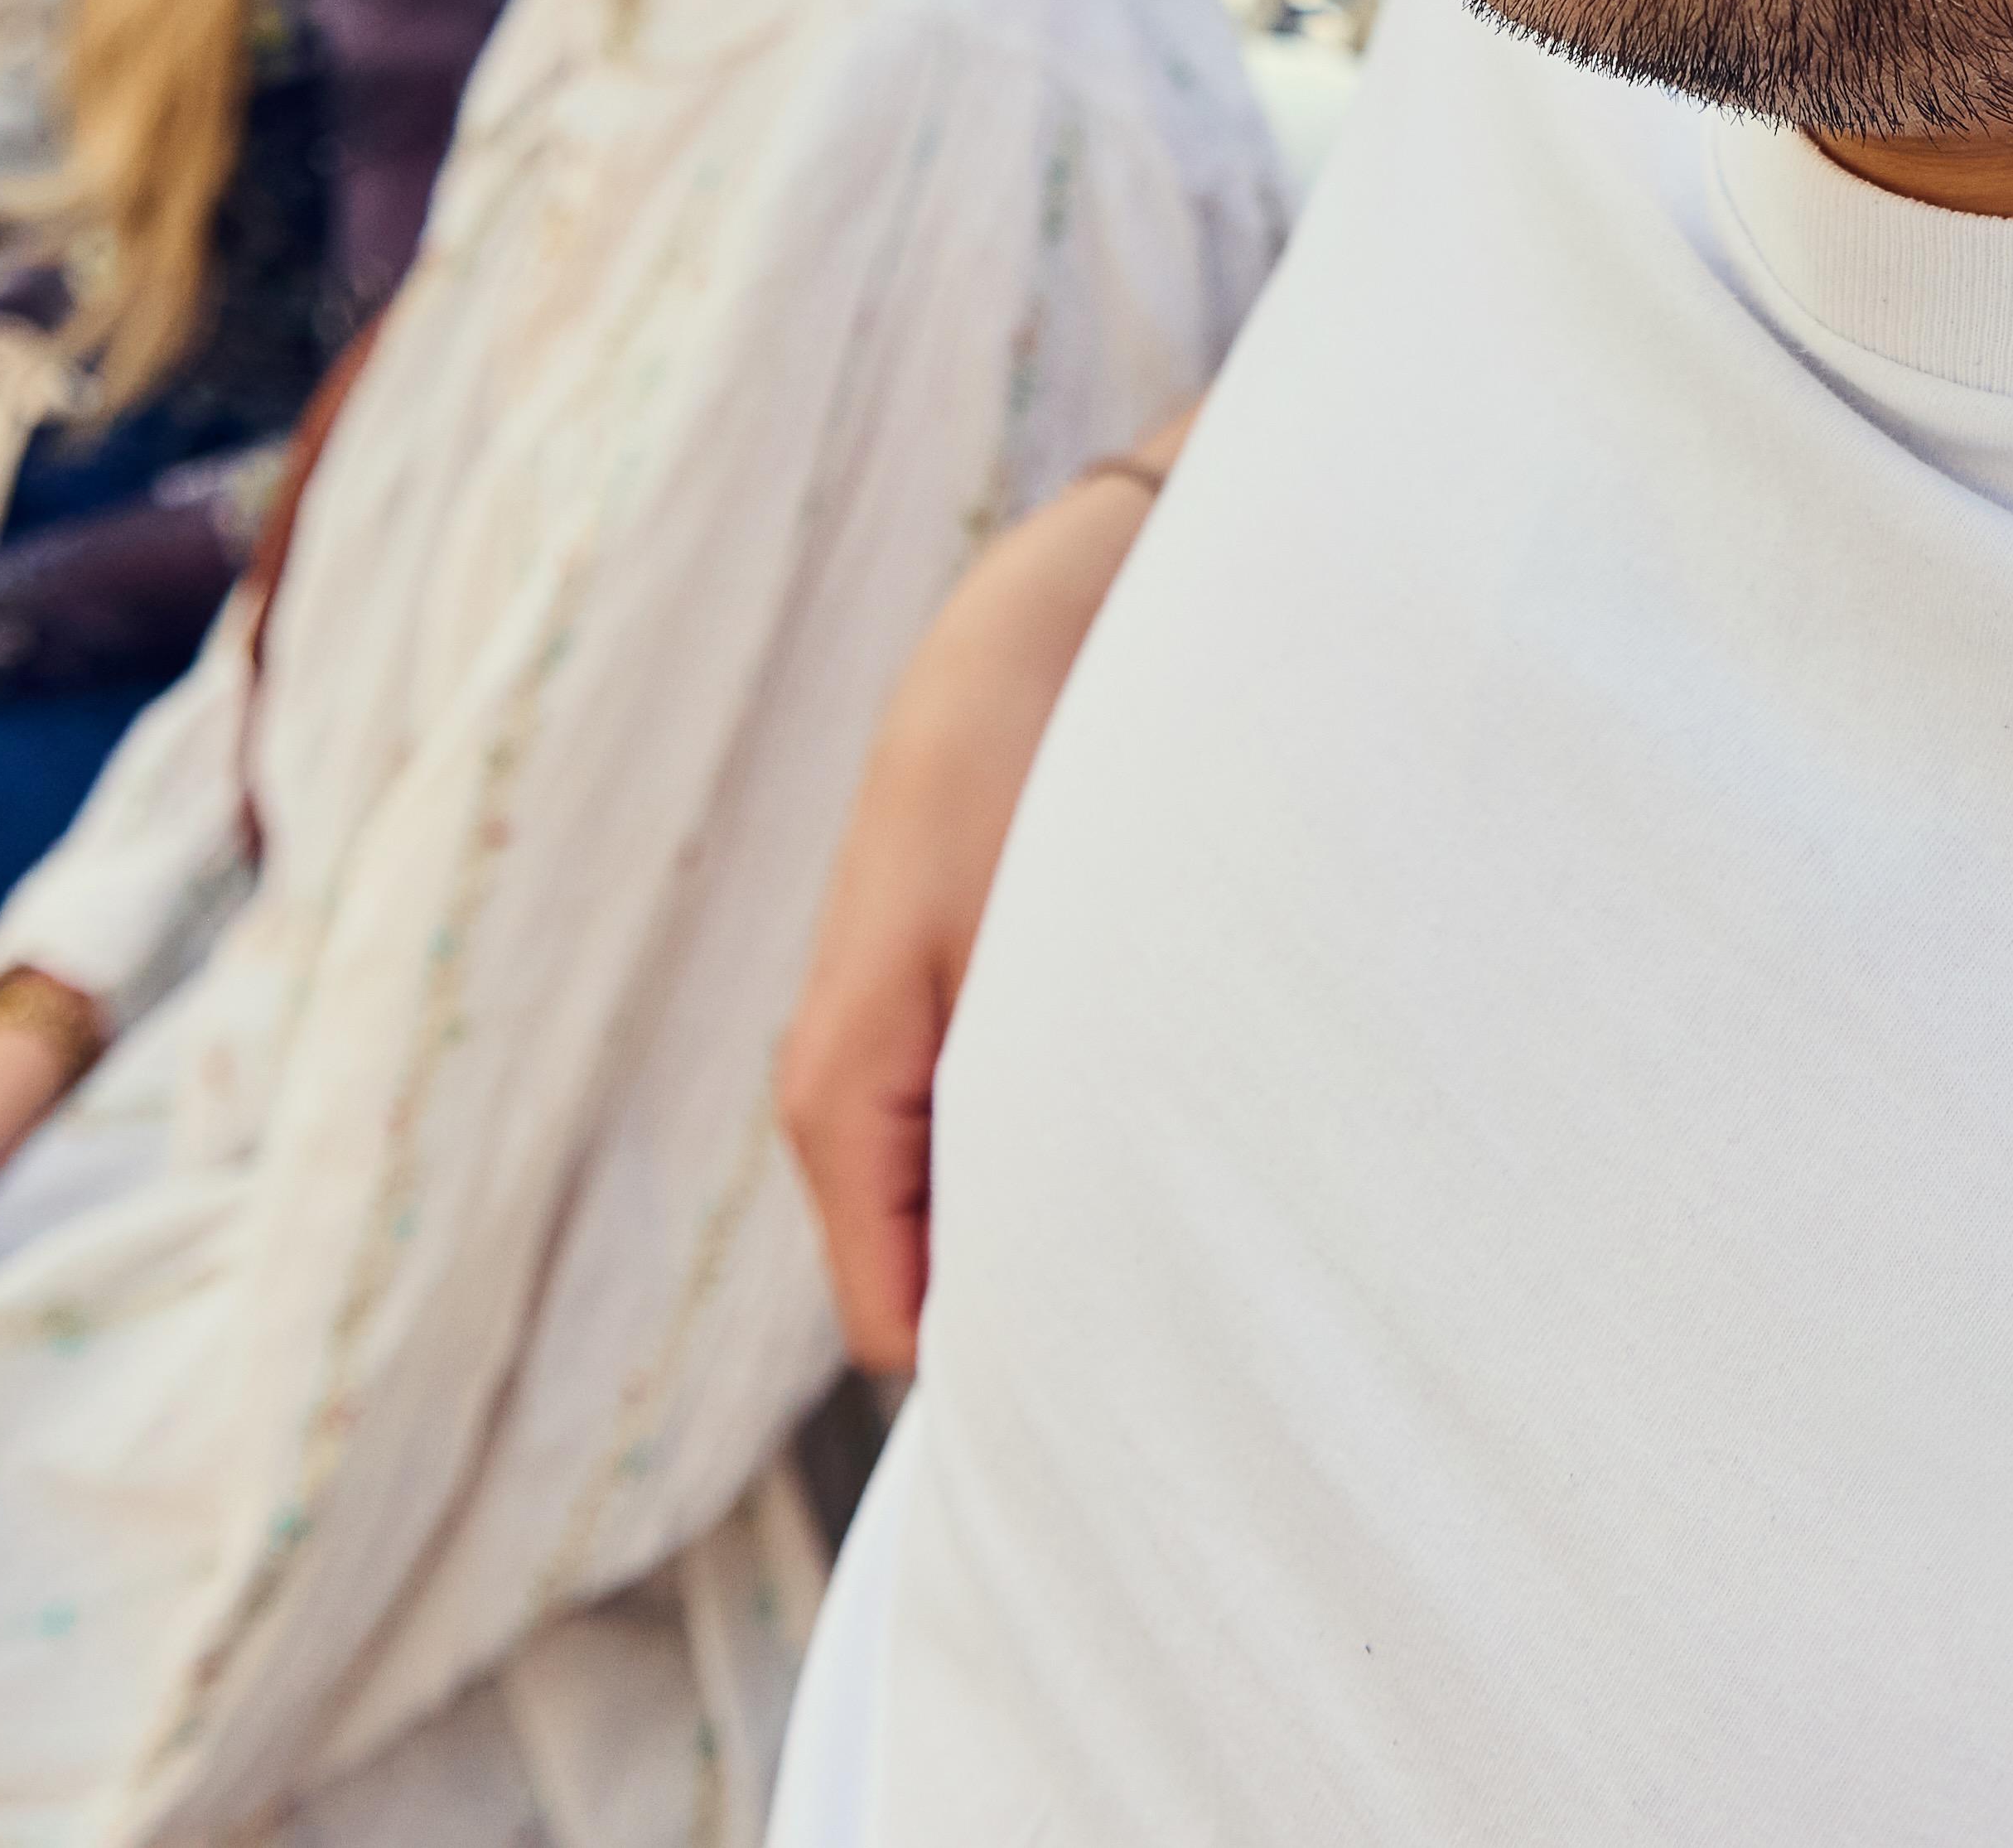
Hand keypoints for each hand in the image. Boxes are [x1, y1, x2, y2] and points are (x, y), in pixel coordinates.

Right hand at [777, 458, 1167, 1374]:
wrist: (1034, 638)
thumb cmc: (1032, 792)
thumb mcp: (1024, 983)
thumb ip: (1012, 1146)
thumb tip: (1020, 1308)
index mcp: (839, 1103)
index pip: (896, 1328)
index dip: (1000, 1371)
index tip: (1119, 1375)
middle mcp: (843, 1094)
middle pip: (927, 1282)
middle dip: (1034, 1303)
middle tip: (1173, 1306)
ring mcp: (884, 1054)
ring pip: (960, 1209)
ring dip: (1054, 1214)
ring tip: (1170, 1200)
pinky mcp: (932, 1012)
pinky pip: (977, 1139)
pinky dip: (1051, 1148)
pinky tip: (1141, 1116)